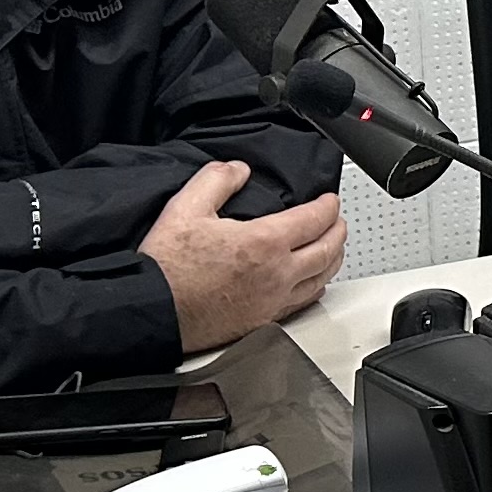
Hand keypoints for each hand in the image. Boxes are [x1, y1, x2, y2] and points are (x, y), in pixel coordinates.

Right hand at [139, 162, 346, 351]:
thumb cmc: (167, 267)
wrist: (153, 311)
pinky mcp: (263, 321)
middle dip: (337, 230)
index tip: (329, 200)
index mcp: (264, 243)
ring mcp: (272, 301)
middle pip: (327, 250)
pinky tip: (314, 284)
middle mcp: (277, 274)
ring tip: (333, 248)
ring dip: (333, 259)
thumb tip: (237, 170)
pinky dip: (316, 287)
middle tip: (338, 220)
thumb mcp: (186, 207)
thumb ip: (216, 180)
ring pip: (321, 278)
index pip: (314, 220)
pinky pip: (303, 302)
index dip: (327, 206)